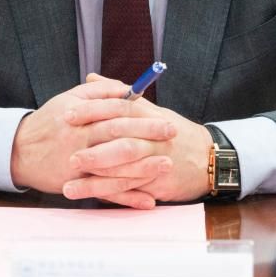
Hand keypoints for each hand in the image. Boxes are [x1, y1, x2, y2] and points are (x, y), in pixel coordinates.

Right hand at [10, 74, 176, 203]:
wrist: (19, 151)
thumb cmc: (49, 122)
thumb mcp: (69, 98)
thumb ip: (99, 91)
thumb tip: (127, 88)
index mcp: (80, 115)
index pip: (115, 112)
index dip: (141, 114)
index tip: (164, 116)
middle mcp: (80, 138)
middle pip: (118, 135)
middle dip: (147, 134)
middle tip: (172, 133)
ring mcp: (78, 163)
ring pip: (114, 166)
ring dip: (142, 167)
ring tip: (166, 165)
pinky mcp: (77, 184)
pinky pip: (105, 192)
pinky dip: (127, 198)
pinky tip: (148, 200)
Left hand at [62, 93, 212, 204]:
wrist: (207, 160)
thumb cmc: (173, 132)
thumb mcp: (151, 110)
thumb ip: (118, 94)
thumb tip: (90, 78)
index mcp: (150, 115)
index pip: (119, 108)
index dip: (92, 111)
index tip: (67, 114)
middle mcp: (154, 138)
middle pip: (122, 140)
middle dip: (93, 149)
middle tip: (68, 154)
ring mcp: (157, 162)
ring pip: (125, 170)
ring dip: (96, 180)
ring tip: (69, 185)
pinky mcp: (158, 184)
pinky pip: (132, 190)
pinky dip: (111, 194)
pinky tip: (91, 197)